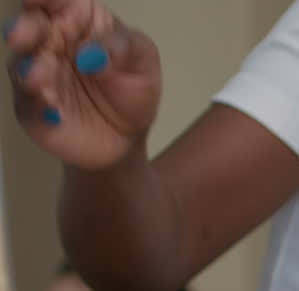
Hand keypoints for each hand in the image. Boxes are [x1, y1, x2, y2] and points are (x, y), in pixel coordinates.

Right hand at [5, 0, 161, 168]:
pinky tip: (52, 108)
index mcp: (79, 20)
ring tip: (42, 80)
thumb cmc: (132, 87)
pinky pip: (28, 101)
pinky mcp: (32, 105)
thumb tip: (93, 54)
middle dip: (24, 30)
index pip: (57, 0)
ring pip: (22, 64)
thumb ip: (123, 48)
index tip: (36, 0)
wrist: (128, 135)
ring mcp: (37, 72)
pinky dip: (38, 103)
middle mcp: (51, 41)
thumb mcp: (143, 60)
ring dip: (30, 71)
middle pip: (30, 27)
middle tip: (22, 38)